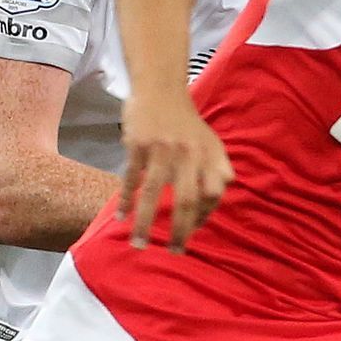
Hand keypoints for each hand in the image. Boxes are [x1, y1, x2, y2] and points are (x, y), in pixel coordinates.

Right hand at [119, 90, 232, 249]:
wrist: (160, 88)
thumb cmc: (186, 123)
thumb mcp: (212, 143)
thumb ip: (219, 170)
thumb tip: (216, 204)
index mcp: (208, 156)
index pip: (212, 194)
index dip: (204, 216)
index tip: (190, 231)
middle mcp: (188, 154)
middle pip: (185, 200)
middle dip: (179, 231)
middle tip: (174, 252)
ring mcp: (161, 149)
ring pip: (153, 194)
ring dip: (145, 223)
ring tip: (140, 244)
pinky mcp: (138, 145)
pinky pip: (131, 179)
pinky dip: (126, 200)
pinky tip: (121, 217)